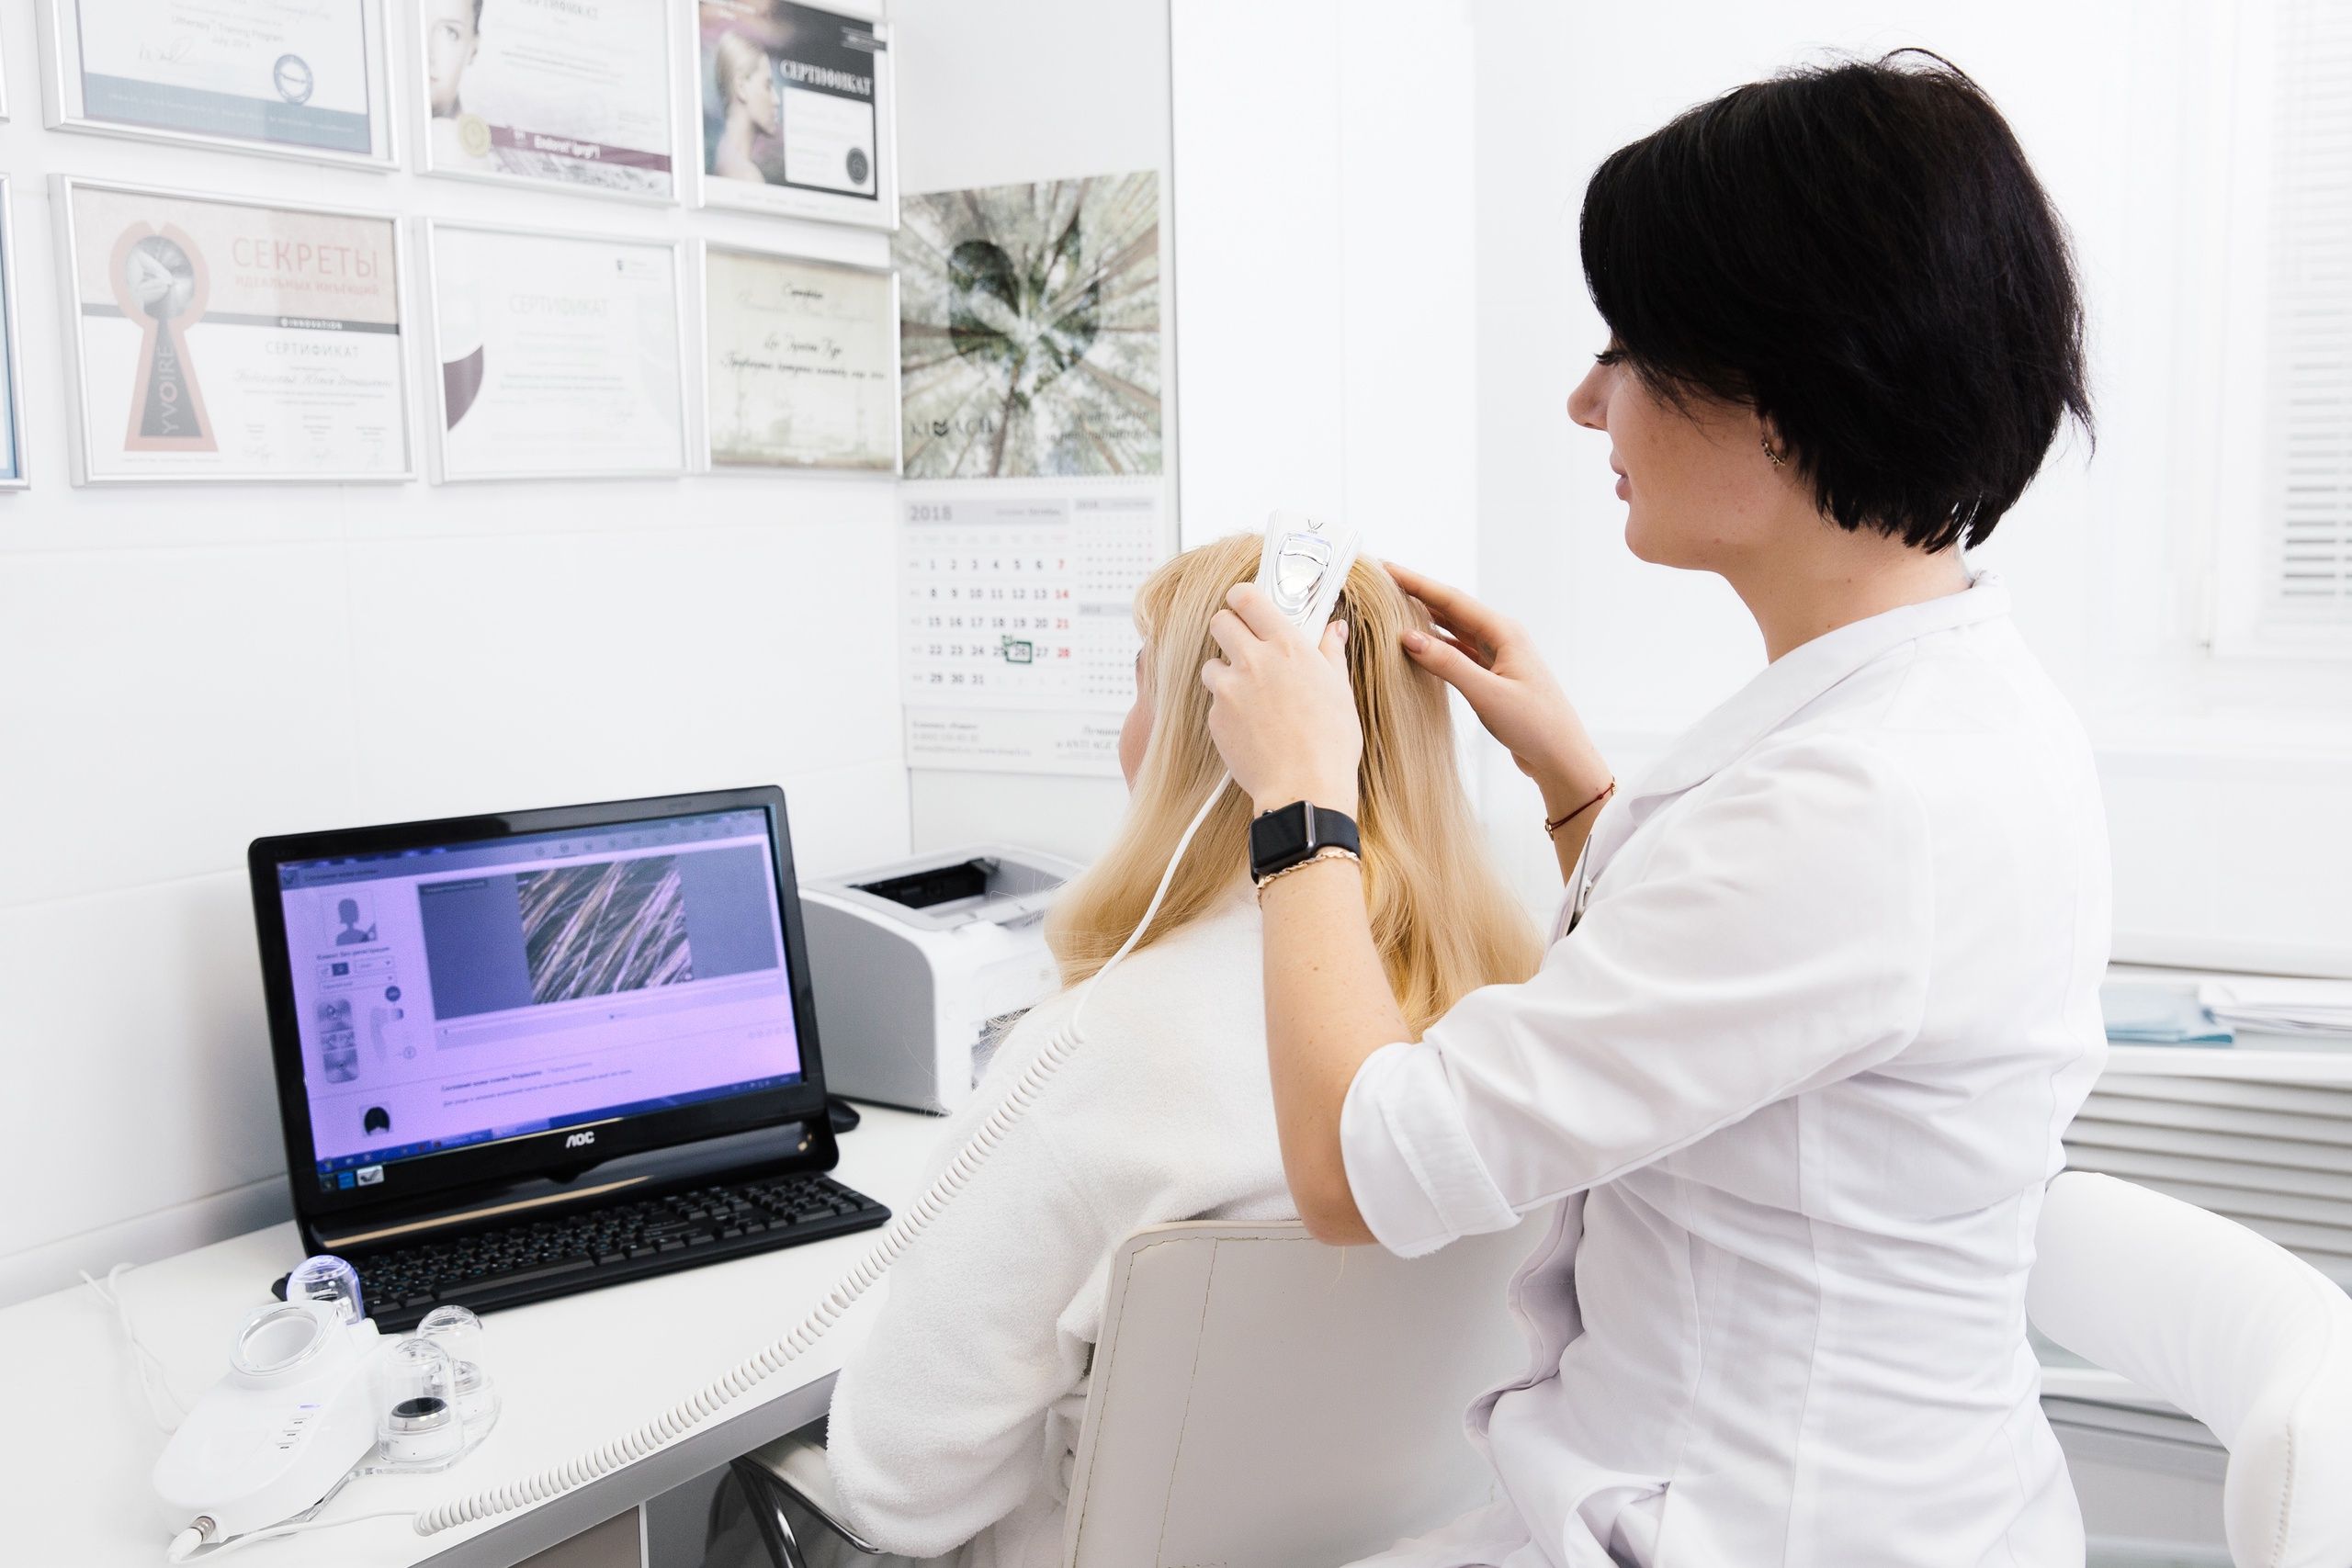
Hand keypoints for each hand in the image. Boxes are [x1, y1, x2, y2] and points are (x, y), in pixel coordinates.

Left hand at [1202, 583, 1361, 815]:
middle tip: (1244, 644)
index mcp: (1287, 646)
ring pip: (1211, 664)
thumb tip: (1334, 628)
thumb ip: (1330, 652)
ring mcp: (1229, 690)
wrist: (1303, 789)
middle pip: (1219, 622)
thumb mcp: (1340, 690)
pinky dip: (1227, 709)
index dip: (1242, 597)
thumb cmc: (1330, 743)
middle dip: (1229, 628)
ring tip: (1249, 693)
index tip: (1245, 602)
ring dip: (1225, 672)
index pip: (1247, 598)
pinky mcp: (1215, 719)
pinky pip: (1214, 703)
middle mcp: (1253, 661)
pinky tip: (1251, 725)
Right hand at [1386, 562, 1608, 812]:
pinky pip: (1459, 652)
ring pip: (1454, 629)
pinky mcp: (1493, 677)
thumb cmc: (1535, 726)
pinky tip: (1418, 645)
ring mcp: (1498, 657)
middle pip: (1451, 608)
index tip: (1387, 567)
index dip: (1416, 582)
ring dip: (1425, 618)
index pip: (1451, 599)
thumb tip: (1407, 637)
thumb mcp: (1487, 694)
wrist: (1561, 758)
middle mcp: (1501, 638)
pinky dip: (1436, 645)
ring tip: (1394, 607)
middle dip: (1417, 593)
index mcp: (1504, 632)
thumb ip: (1447, 664)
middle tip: (1384, 581)